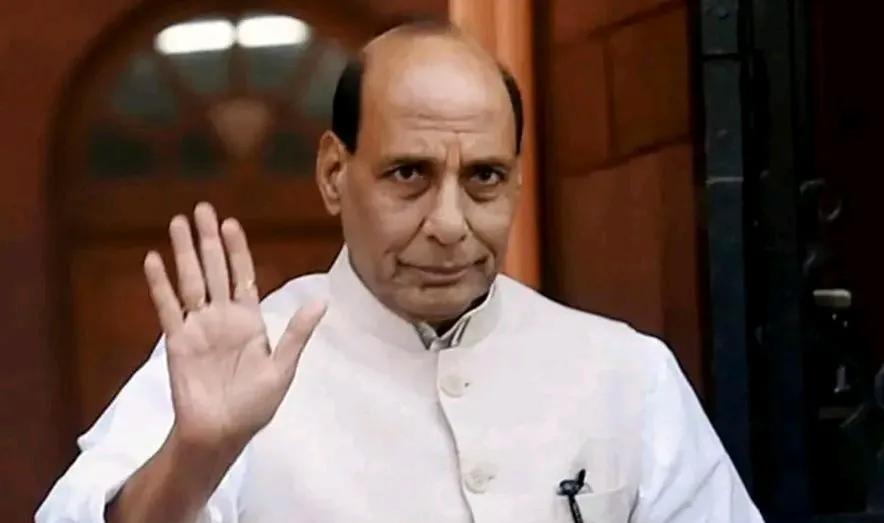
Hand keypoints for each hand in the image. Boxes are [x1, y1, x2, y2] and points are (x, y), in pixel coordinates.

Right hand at [143, 202, 325, 451]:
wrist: (223, 433)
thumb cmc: (255, 405)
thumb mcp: (283, 368)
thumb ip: (297, 332)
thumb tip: (322, 299)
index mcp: (249, 320)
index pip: (243, 275)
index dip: (237, 249)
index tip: (231, 223)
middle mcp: (222, 317)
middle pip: (214, 270)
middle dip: (208, 240)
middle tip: (202, 208)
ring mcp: (198, 327)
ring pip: (190, 281)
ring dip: (184, 252)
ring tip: (177, 222)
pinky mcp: (177, 341)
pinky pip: (168, 307)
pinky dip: (160, 284)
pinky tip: (153, 259)